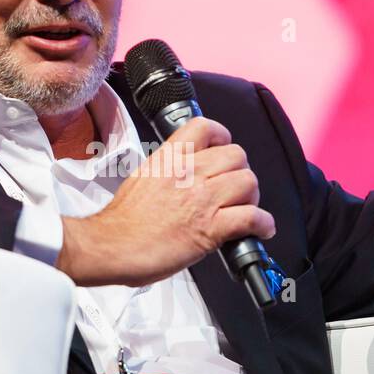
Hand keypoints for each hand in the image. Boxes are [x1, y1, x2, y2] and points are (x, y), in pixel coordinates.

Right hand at [55, 117, 275, 287]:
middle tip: (233, 188)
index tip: (223, 149)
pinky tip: (260, 229)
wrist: (111, 246)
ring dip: (252, 197)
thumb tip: (183, 177)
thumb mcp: (142, 178)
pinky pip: (251, 217)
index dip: (222, 137)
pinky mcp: (210, 228)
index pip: (205, 128)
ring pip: (248, 182)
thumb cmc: (122, 222)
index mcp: (169, 159)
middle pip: (236, 156)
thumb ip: (167, 171)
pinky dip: (262, 224)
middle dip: (240, 172)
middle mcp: (188, 173)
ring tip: (243, 208)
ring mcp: (201, 199)